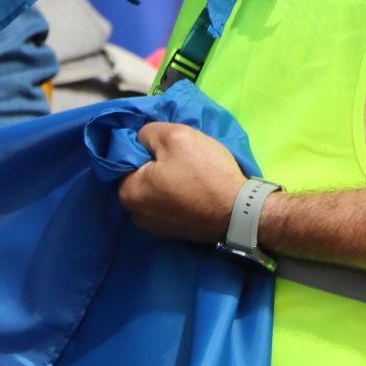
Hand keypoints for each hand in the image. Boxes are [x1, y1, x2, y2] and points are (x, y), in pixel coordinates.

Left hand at [118, 122, 246, 242]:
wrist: (240, 212)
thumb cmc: (204, 173)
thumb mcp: (175, 136)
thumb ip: (147, 132)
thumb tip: (140, 139)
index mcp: (128, 192)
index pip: (125, 160)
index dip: (144, 147)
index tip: (166, 144)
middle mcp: (135, 215)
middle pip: (140, 177)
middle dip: (155, 165)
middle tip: (181, 157)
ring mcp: (154, 228)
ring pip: (154, 192)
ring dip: (167, 181)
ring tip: (190, 173)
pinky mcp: (174, 233)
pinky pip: (168, 206)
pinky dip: (177, 196)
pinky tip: (194, 189)